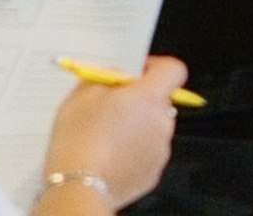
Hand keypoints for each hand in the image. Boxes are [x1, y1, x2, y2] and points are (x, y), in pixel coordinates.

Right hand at [40, 56, 187, 209]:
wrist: (79, 185)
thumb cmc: (81, 138)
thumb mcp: (84, 91)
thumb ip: (106, 76)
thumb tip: (114, 75)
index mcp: (149, 97)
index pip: (173, 70)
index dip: (155, 67)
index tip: (136, 71)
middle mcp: (162, 123)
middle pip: (160, 99)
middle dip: (139, 98)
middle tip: (111, 102)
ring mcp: (159, 151)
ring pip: (153, 127)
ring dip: (136, 125)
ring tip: (105, 132)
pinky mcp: (152, 174)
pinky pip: (147, 152)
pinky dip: (133, 149)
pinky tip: (109, 152)